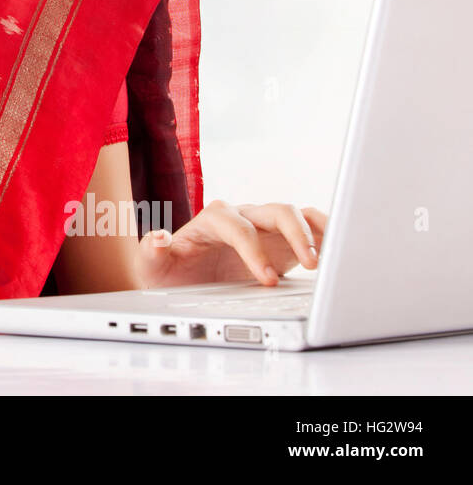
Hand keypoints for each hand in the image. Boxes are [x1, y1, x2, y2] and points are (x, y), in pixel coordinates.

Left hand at [134, 200, 327, 288]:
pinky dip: (325, 234)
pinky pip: (309, 227)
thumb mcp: (153, 266)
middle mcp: (241, 217)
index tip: (266, 280)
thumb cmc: (170, 272)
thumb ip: (152, 251)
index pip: (238, 226)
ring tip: (327, 258)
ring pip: (295, 214)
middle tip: (310, 264)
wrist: (182, 280)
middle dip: (294, 234)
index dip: (254, 249)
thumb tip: (160, 237)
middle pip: (275, 210)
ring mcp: (264, 227)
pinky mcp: (282, 240)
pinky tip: (338, 250)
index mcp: (212, 220)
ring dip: (314, 232)